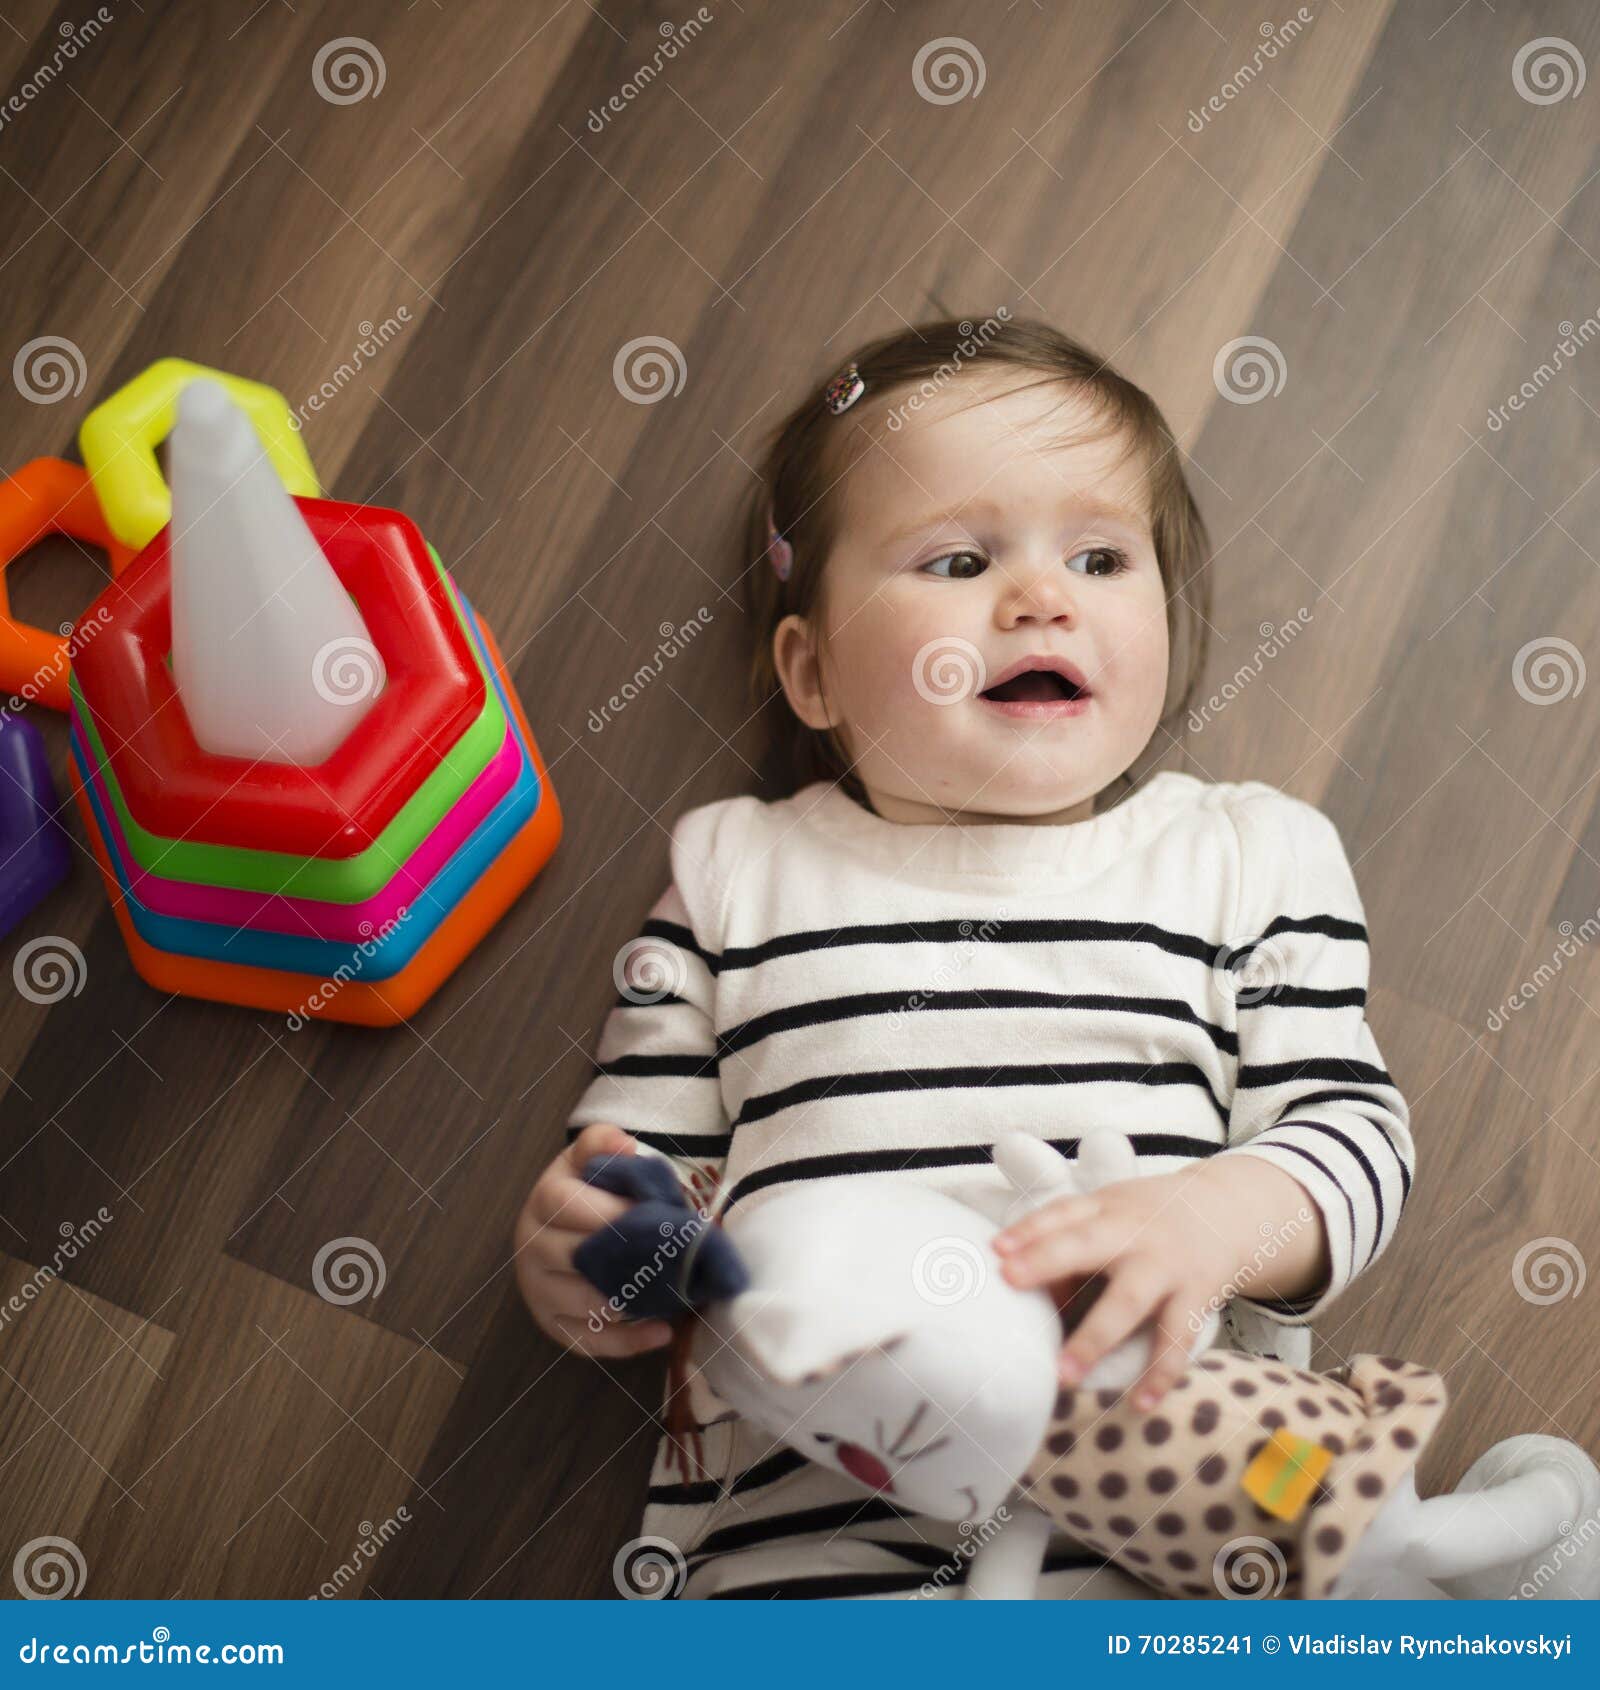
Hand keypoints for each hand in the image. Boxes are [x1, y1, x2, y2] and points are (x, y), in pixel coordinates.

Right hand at [513, 1122, 676, 1359]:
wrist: (559, 1222)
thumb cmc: (585, 1187)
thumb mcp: (590, 1156)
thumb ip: (603, 1142)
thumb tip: (625, 1148)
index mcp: (543, 1203)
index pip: (572, 1207)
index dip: (616, 1211)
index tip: (656, 1214)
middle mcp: (533, 1249)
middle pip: (580, 1259)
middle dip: (632, 1258)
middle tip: (675, 1257)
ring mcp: (539, 1292)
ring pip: (586, 1305)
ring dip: (633, 1302)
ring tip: (674, 1294)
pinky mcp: (552, 1326)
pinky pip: (589, 1342)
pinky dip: (628, 1342)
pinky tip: (663, 1333)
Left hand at [992, 1165, 1240, 1412]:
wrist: (1227, 1210)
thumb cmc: (1147, 1218)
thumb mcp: (1111, 1212)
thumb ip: (1071, 1243)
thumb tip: (1034, 1295)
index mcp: (1106, 1208)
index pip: (1062, 1213)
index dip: (1028, 1229)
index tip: (995, 1249)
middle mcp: (1134, 1233)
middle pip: (1088, 1244)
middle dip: (1048, 1260)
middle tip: (1010, 1281)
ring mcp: (1166, 1266)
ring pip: (1129, 1301)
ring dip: (1095, 1338)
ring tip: (1064, 1375)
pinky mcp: (1196, 1297)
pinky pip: (1177, 1339)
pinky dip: (1160, 1373)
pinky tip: (1140, 1404)